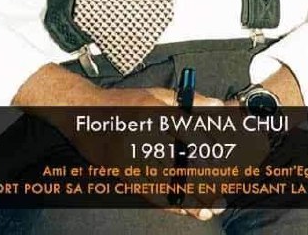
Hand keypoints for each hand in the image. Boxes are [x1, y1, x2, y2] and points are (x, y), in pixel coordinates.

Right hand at [13, 64, 225, 219]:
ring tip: (210, 208)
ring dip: (190, 199)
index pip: (187, 131)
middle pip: (179, 161)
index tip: (222, 159)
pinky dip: (171, 204)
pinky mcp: (124, 173)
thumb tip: (218, 105)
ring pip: (167, 183)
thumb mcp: (158, 95)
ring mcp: (130, 156)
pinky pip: (151, 194)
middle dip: (203, 179)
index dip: (208, 148)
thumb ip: (189, 101)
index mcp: (152, 110)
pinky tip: (186, 210)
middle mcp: (141, 134)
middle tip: (221, 190)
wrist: (85, 115)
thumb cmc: (124, 104)